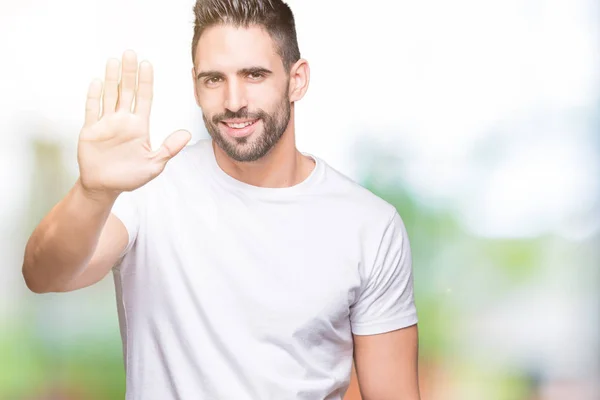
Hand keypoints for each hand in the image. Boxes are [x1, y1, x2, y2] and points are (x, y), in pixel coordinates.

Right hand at [77, 50, 190, 197]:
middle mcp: (123, 121)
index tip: (147, 64)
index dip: (146, 81)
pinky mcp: (91, 130)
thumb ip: (169, 148)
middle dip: (129, 73)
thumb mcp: (154, 164)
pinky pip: (92, 109)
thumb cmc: (130, 176)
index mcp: (139, 126)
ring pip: (109, 95)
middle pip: (127, 91)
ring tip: (113, 60)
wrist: (105, 187)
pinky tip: (96, 82)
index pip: (144, 98)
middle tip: (130, 53)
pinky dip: (93, 96)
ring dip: (111, 78)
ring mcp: (106, 124)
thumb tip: (186, 134)